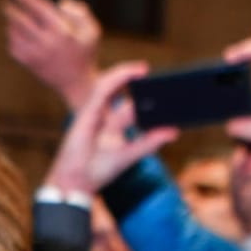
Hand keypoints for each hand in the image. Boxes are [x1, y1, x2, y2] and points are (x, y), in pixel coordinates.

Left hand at [4, 0, 100, 109]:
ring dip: (11, 24)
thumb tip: (61, 2)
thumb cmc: (85, 52)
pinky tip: (16, 36)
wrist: (76, 83)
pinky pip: (13, 48)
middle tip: (7, 4)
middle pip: (22, 21)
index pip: (41, 9)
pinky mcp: (29, 64)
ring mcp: (36, 55)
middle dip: (12, 10)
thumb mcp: (92, 30)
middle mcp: (47, 42)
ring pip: (15, 34)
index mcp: (63, 31)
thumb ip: (80, 12)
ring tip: (14, 20)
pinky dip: (12, 39)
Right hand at [42, 61, 177, 194]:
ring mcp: (94, 113)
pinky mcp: (88, 110)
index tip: (165, 93)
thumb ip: (149, 142)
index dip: (145, 100)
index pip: (130, 109)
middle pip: (123, 95)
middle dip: (140, 87)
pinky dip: (117, 77)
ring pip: (110, 85)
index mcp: (113, 129)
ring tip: (145, 69)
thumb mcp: (129, 155)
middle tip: (160, 80)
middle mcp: (104, 119)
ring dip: (127, 74)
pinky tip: (132, 73)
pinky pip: (104, 88)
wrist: (76, 181)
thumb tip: (174, 131)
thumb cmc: (98, 171)